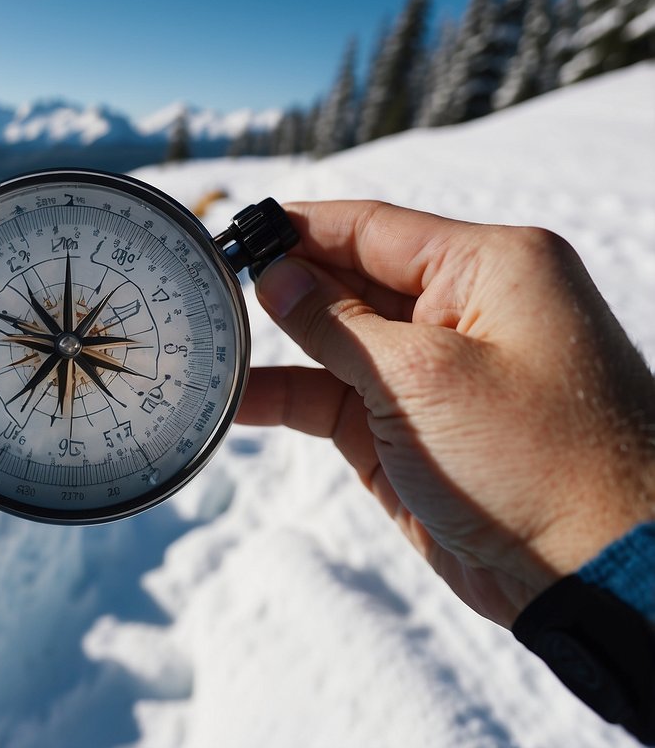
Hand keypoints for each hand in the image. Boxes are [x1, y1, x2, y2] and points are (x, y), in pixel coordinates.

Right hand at [238, 201, 654, 625]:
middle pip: (348, 278)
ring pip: (335, 341)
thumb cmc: (539, 461)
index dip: (296, 228)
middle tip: (204, 289)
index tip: (231, 232)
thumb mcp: (424, 375)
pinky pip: (336, 397)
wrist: (598, 574)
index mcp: (486, 268)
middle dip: (280, 285)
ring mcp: (433, 373)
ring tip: (205, 343)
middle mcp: (462, 310)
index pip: (371, 227)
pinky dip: (289, 396)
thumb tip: (275, 276)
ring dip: (276, 345)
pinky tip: (236, 397)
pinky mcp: (409, 429)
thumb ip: (338, 321)